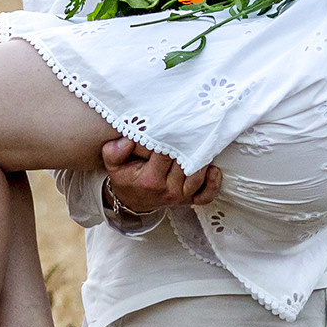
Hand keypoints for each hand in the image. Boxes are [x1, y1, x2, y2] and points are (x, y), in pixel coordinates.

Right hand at [102, 138, 219, 212]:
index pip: (165, 155)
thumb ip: (114, 151)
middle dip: (188, 145)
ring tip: (201, 142)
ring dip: (201, 159)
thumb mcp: (113, 164)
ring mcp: (180, 196)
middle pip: (184, 163)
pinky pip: (206, 195)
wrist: (131, 200)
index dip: (169, 139)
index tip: (171, 125)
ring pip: (197, 176)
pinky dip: (212, 183)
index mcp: (150, 180)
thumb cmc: (126, 178)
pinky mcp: (189, 200)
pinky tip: (213, 168)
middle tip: (191, 127)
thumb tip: (127, 141)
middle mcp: (168, 189)